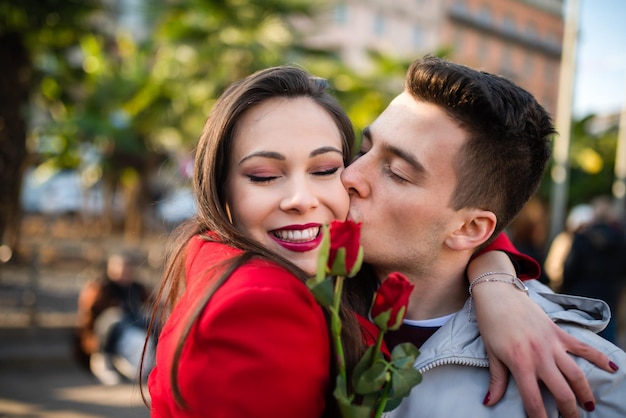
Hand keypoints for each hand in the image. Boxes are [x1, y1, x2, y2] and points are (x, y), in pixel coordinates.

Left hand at [473, 281, 616, 417]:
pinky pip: (583, 347)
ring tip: (588, 406)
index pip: (534, 401)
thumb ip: (496, 380)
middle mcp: (539, 356)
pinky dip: (598, 358)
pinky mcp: (559, 333)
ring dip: (584, 393)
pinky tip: (612, 368)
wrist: (498, 293)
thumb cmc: (491, 324)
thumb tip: (488, 402)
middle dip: (568, 412)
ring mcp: (552, 344)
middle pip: (562, 393)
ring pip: (576, 375)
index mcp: (520, 364)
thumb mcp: (491, 353)